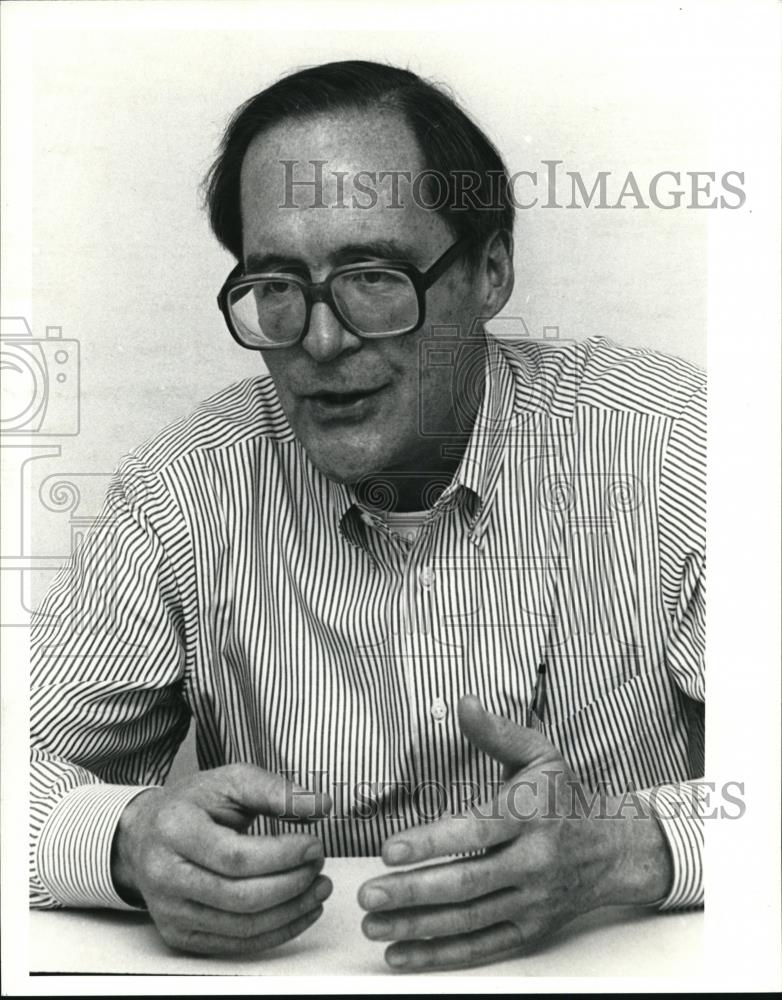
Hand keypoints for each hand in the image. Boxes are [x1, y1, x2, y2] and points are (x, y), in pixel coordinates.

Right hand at [111, 764, 332, 954]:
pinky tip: (299, 910)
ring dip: (291, 911)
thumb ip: (276, 791)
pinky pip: (235, 943)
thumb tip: (321, 805)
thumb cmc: (192, 804)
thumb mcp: (231, 780)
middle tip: (319, 865)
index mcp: (175, 829)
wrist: (145, 834)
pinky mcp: (179, 935)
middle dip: (291, 884)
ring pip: (241, 926)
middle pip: (240, 896)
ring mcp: (169, 911)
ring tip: (318, 887)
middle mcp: (165, 875)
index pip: (235, 856)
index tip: (314, 845)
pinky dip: (276, 931)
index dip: (282, 855)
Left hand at [358, 695, 672, 970]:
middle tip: (368, 894)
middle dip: (412, 892)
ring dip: (416, 926)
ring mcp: (531, 901)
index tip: (389, 850)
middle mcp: (532, 862)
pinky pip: (480, 948)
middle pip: (466, 883)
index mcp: (528, 816)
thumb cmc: (565, 797)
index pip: (475, 833)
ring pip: (468, 920)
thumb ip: (496, 732)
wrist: (614, 849)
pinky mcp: (529, 929)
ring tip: (373, 924)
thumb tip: (462, 702)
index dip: (431, 842)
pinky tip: (402, 952)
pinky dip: (440, 954)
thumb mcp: (539, 755)